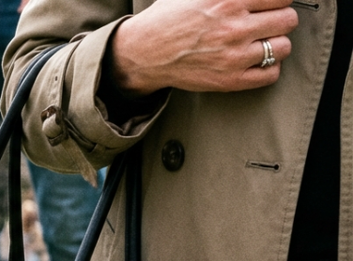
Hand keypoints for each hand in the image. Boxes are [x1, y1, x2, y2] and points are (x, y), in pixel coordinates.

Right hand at [108, 0, 297, 94]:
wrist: (143, 53)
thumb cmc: (168, 18)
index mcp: (228, 0)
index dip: (277, 0)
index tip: (268, 4)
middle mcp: (234, 27)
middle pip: (288, 20)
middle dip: (278, 19)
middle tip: (262, 22)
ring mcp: (234, 56)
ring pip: (284, 47)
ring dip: (275, 43)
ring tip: (258, 42)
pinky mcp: (230, 80)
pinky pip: (271, 74)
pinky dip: (268, 67)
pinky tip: (253, 60)